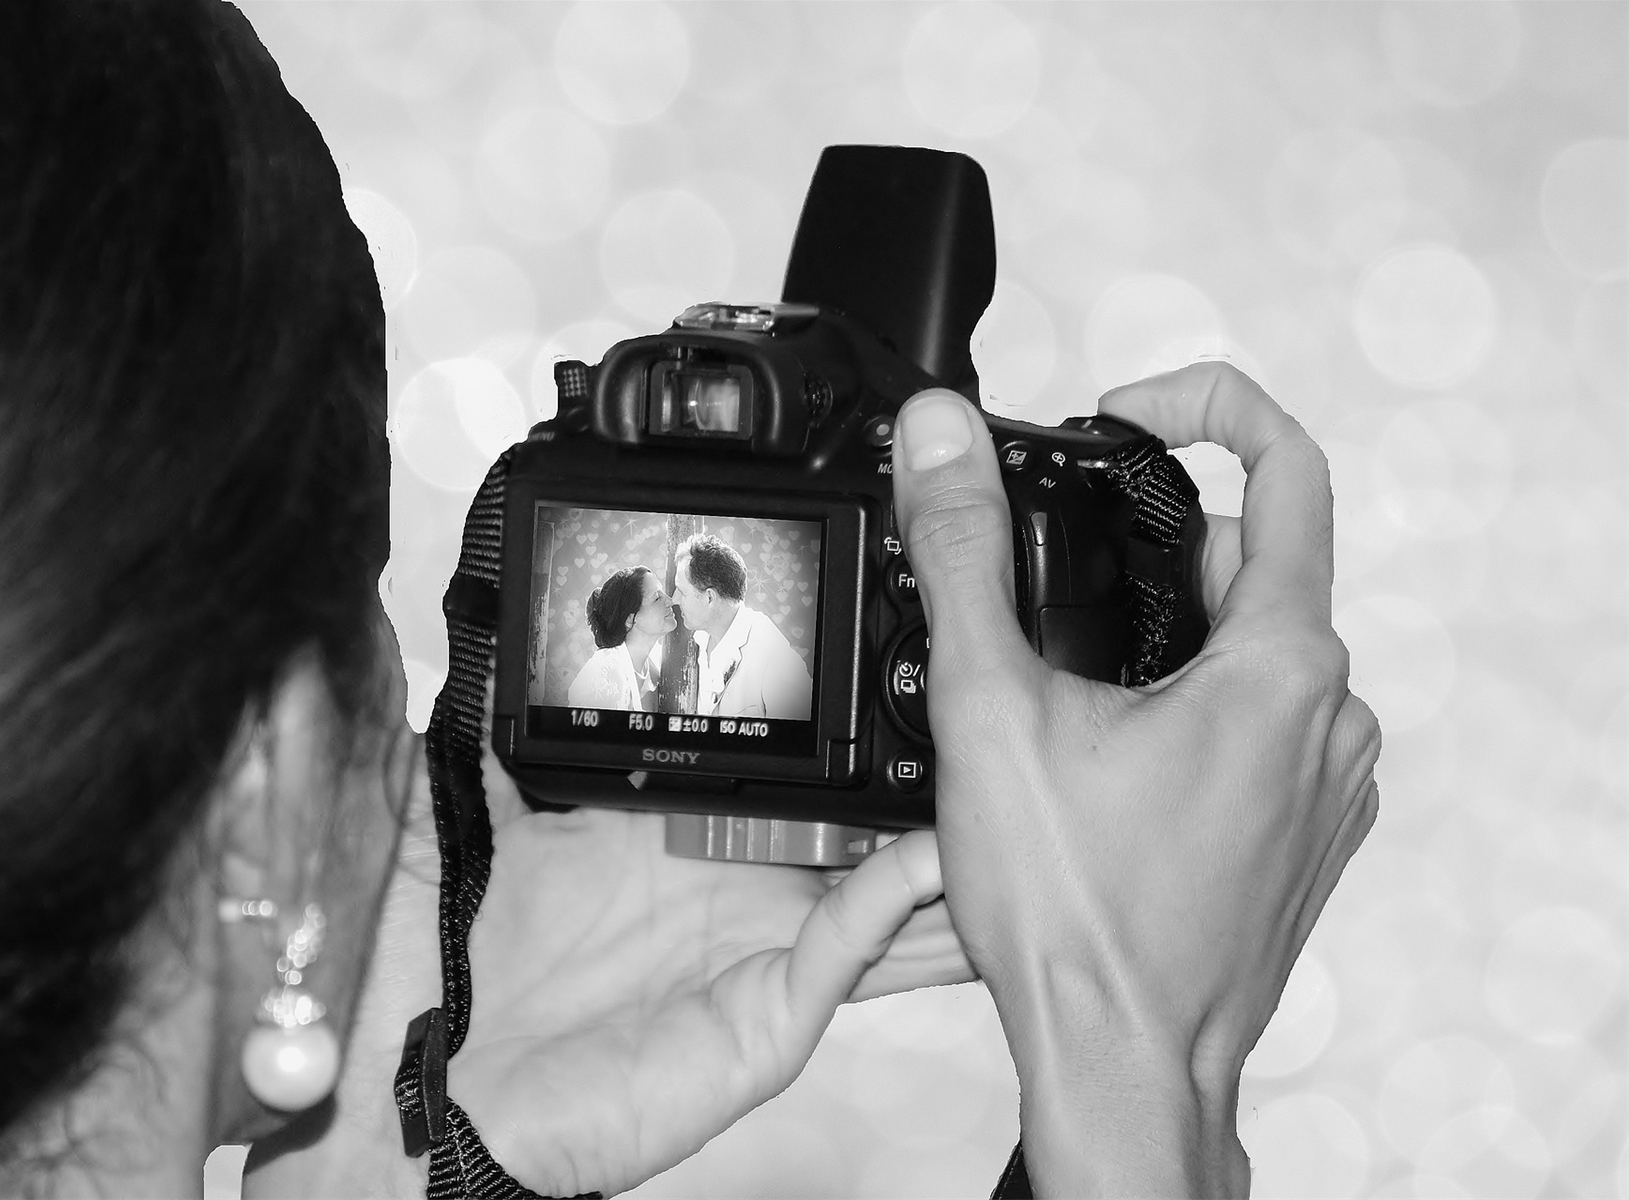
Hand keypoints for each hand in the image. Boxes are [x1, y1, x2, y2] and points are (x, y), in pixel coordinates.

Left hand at [246, 706, 971, 1198]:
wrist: (475, 1097)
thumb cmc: (497, 982)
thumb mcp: (502, 846)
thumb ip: (510, 766)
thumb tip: (493, 684)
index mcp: (695, 854)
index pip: (785, 786)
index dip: (834, 736)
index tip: (881, 669)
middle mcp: (744, 899)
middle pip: (851, 833)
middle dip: (914, 786)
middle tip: (976, 718)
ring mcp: (767, 956)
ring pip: (878, 894)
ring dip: (937, 848)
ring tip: (997, 791)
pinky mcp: (775, 1017)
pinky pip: (845, 952)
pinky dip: (891, 904)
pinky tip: (928, 859)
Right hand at [889, 363, 1380, 1197]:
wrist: (1122, 1065)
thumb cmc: (1075, 917)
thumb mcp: (991, 709)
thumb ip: (961, 551)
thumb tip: (941, 436)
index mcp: (1281, 664)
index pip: (1286, 464)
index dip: (1205, 409)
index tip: (1128, 423)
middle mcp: (1329, 716)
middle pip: (1254, 562)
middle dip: (1150, 547)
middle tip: (1051, 583)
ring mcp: (1327, 782)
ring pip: (1254, 650)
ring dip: (1169, 635)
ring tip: (1066, 691)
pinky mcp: (1305, 834)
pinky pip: (1261, 726)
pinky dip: (1194, 708)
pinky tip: (1110, 762)